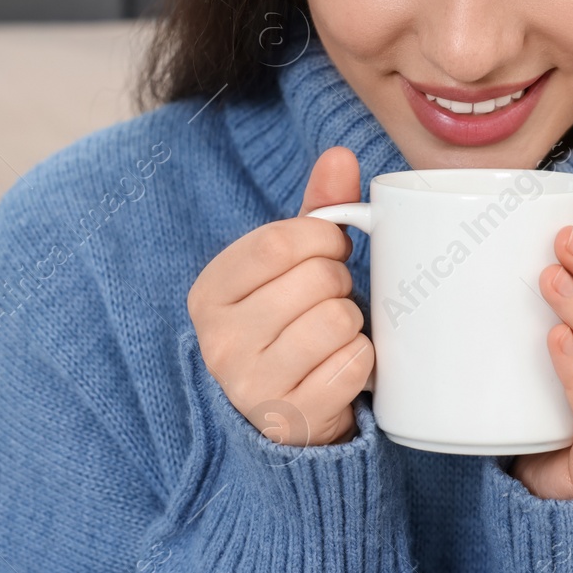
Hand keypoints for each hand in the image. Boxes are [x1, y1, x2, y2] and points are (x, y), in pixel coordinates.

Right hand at [186, 146, 373, 446]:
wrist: (291, 415)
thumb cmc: (292, 327)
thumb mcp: (293, 268)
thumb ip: (316, 211)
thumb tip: (340, 155)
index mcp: (210, 293)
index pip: (277, 242)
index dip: (322, 239)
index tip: (332, 249)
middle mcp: (219, 341)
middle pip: (315, 279)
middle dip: (340, 283)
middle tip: (330, 301)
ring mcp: (251, 385)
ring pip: (337, 320)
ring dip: (352, 323)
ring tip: (333, 335)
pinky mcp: (290, 418)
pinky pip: (353, 364)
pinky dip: (361, 362)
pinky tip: (340, 368)